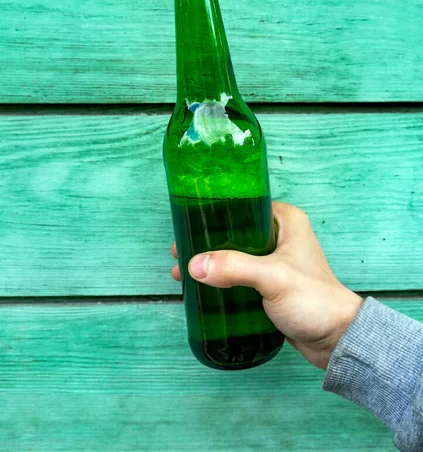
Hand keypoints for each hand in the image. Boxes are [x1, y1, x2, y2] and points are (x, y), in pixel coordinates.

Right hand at [171, 201, 362, 369]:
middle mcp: (280, 236)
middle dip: (206, 243)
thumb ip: (235, 267)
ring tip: (184, 273)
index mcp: (285, 220)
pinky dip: (221, 280)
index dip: (213, 214)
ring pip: (234, 255)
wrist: (336, 340)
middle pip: (233, 232)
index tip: (187, 224)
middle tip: (179, 252)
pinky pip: (239, 276)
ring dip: (211, 263)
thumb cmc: (315, 301)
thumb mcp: (273, 278)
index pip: (243, 206)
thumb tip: (194, 265)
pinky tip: (202, 288)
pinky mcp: (270, 285)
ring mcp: (274, 262)